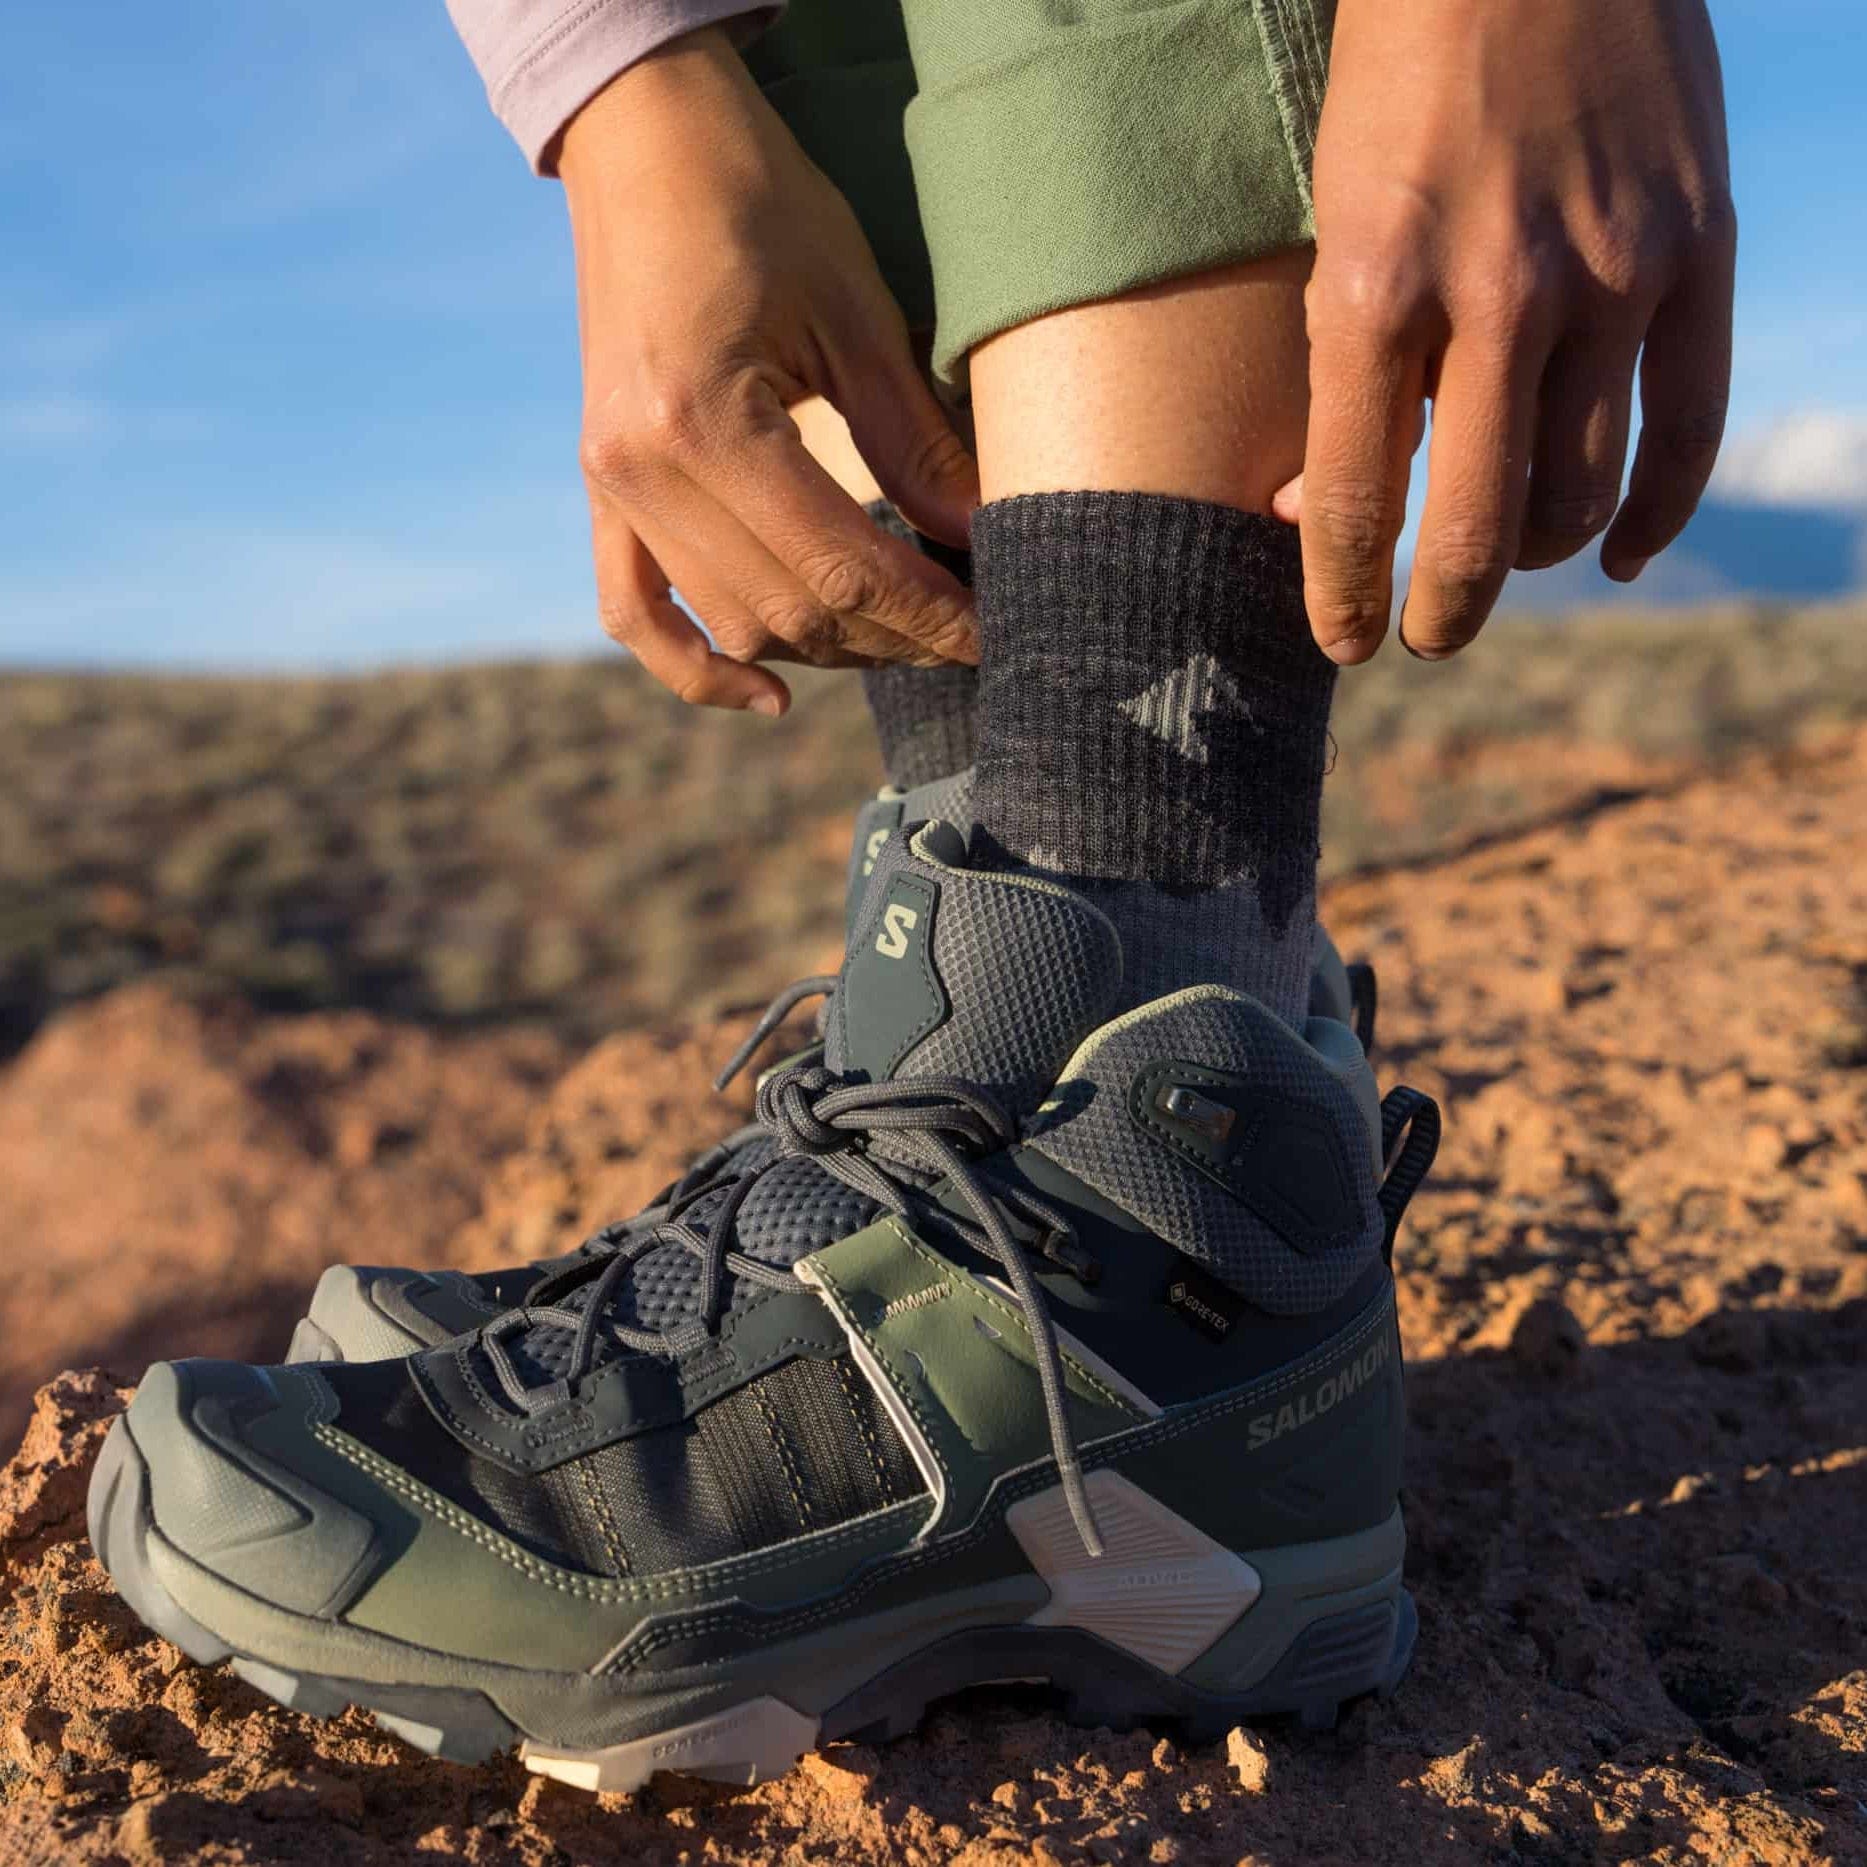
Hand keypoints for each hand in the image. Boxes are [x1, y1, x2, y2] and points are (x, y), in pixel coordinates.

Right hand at [561, 30, 978, 713]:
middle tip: (969, 636)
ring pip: (731, 622)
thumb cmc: (760, 204)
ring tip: (901, 635)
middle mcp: (643, 471)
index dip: (928, 615)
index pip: (841, 565)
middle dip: (891, 638)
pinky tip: (769, 697)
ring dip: (824, 646)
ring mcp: (611, 486)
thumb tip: (983, 540)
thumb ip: (915, 442)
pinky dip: (698, 667)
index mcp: (704, 422)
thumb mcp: (856, 315)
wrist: (645, 142)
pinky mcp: (601, 486)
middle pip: (788, 611)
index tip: (996, 634)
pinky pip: (634, 612)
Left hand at [1278, 0, 1735, 661]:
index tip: (1344, 643)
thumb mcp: (1332, 222)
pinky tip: (1621, 556)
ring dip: (1530, 558)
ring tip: (1497, 559)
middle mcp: (1497, 297)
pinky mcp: (1696, 251)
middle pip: (1473, 527)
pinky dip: (1656, 516)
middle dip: (1441, 612)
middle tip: (1422, 638)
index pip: (1355, 501)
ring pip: (1579, 497)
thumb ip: (1338, 366)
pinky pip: (1687, 431)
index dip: (1345, 597)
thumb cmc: (1401, 83)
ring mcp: (1611, 276)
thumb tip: (1315, 506)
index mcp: (1375, 288)